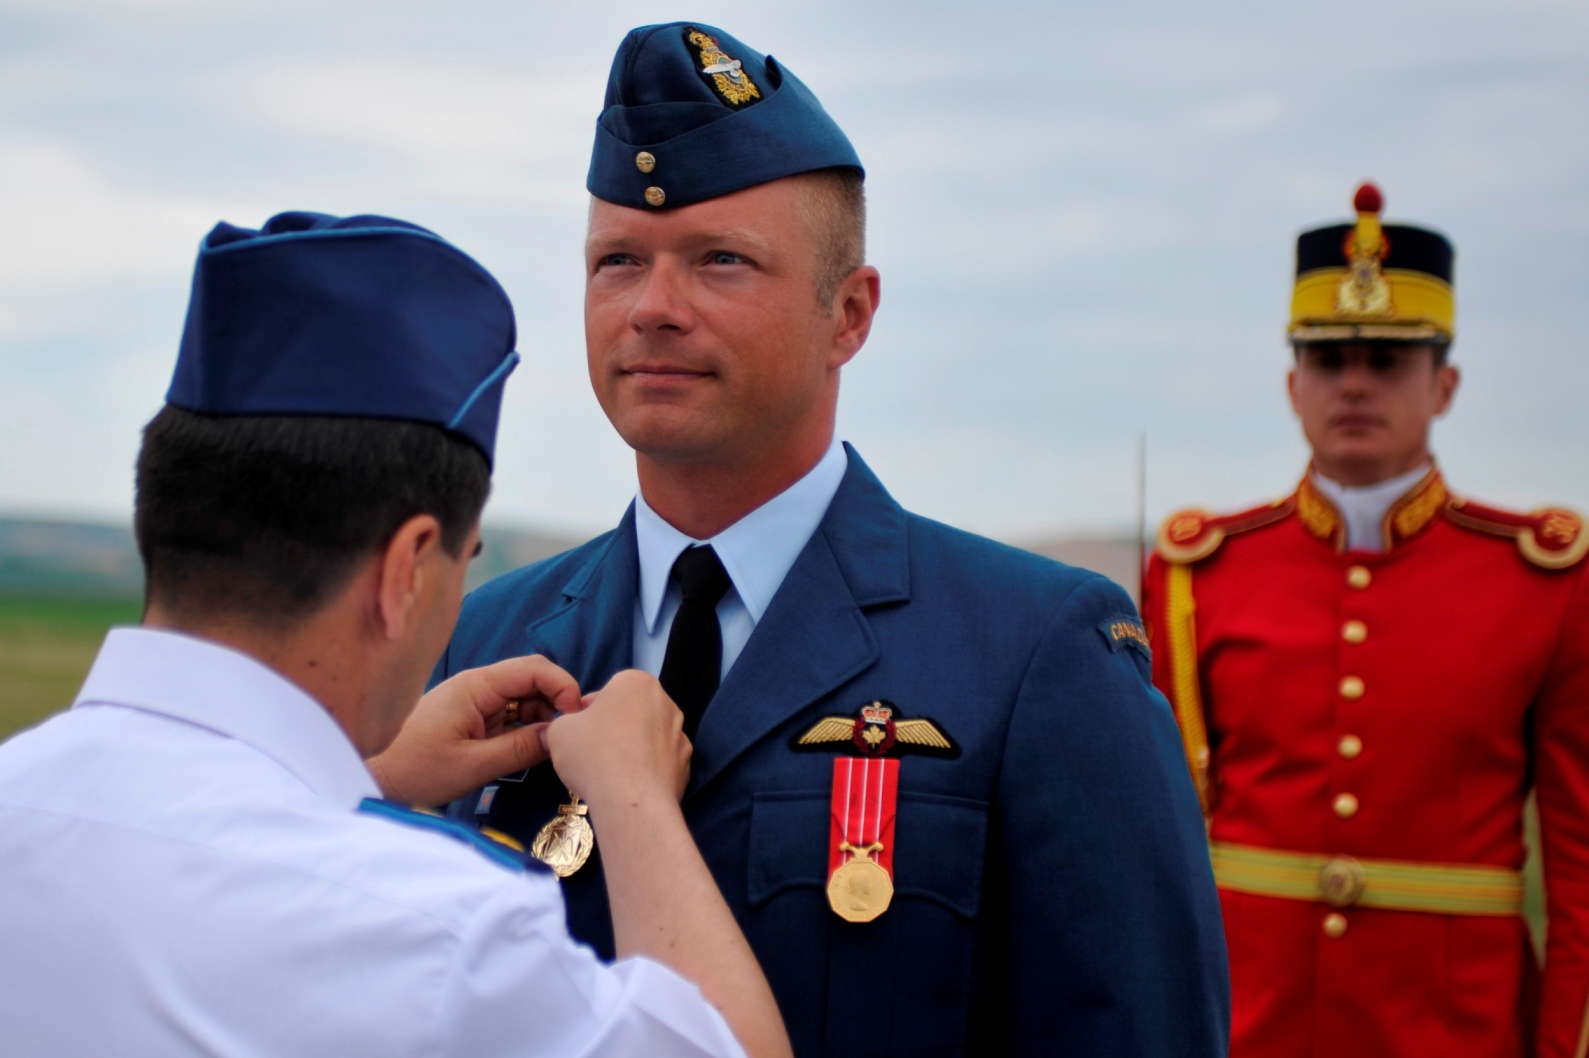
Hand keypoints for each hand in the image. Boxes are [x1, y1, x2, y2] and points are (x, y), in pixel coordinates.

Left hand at [368, 655, 582, 806]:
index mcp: (476, 686)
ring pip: (524, 700)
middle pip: (532, 681)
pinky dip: (527, 730)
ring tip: (554, 748)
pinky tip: (535, 750)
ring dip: (543, 719)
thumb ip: (520, 749)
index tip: (578, 716)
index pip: (533, 669)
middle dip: (557, 703)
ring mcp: (475, 702)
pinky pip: (510, 717)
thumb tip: (561, 736)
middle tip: (571, 736)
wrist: (373, 779)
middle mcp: (478, 687)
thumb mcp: (473, 765)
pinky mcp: (472, 720)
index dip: (563, 686)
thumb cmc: (416, 770)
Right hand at [546, 669, 689, 810]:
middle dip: (613, 727)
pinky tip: (631, 785)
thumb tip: (577, 728)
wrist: (631, 802)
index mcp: (636, 682)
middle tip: (593, 752)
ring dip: (632, 748)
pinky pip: (659, 762)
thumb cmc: (594, 755)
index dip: (587, 712)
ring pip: (647, 737)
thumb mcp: (559, 730)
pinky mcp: (686, 765)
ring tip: (612, 772)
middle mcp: (665, 702)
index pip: (606, 691)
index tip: (578, 732)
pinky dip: (647, 770)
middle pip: (630, 712)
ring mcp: (681, 734)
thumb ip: (565, 721)